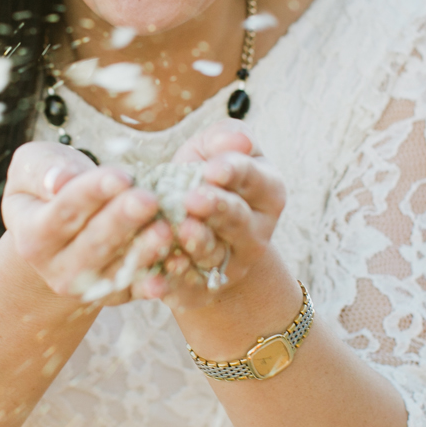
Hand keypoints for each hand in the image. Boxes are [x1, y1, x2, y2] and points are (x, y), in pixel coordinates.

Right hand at [1, 142, 174, 305]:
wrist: (61, 230)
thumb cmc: (49, 186)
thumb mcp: (34, 167)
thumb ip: (42, 170)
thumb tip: (58, 181)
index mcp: (32, 235)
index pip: (64, 211)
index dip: (92, 193)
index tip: (120, 176)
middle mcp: (56, 268)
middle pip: (93, 244)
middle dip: (122, 221)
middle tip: (148, 200)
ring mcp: (87, 286)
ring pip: (118, 269)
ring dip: (144, 251)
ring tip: (166, 229)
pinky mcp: (116, 294)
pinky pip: (138, 288)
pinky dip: (158, 278)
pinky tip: (178, 262)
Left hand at [161, 121, 285, 308]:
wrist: (199, 231)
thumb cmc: (204, 178)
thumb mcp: (213, 150)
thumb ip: (225, 139)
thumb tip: (238, 140)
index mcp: (266, 191)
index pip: (254, 178)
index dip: (233, 172)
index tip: (212, 169)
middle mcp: (255, 232)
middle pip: (238, 219)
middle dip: (216, 208)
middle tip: (192, 198)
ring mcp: (232, 263)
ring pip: (215, 253)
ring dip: (198, 244)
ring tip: (181, 231)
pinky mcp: (204, 288)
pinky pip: (190, 286)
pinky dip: (175, 282)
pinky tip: (159, 273)